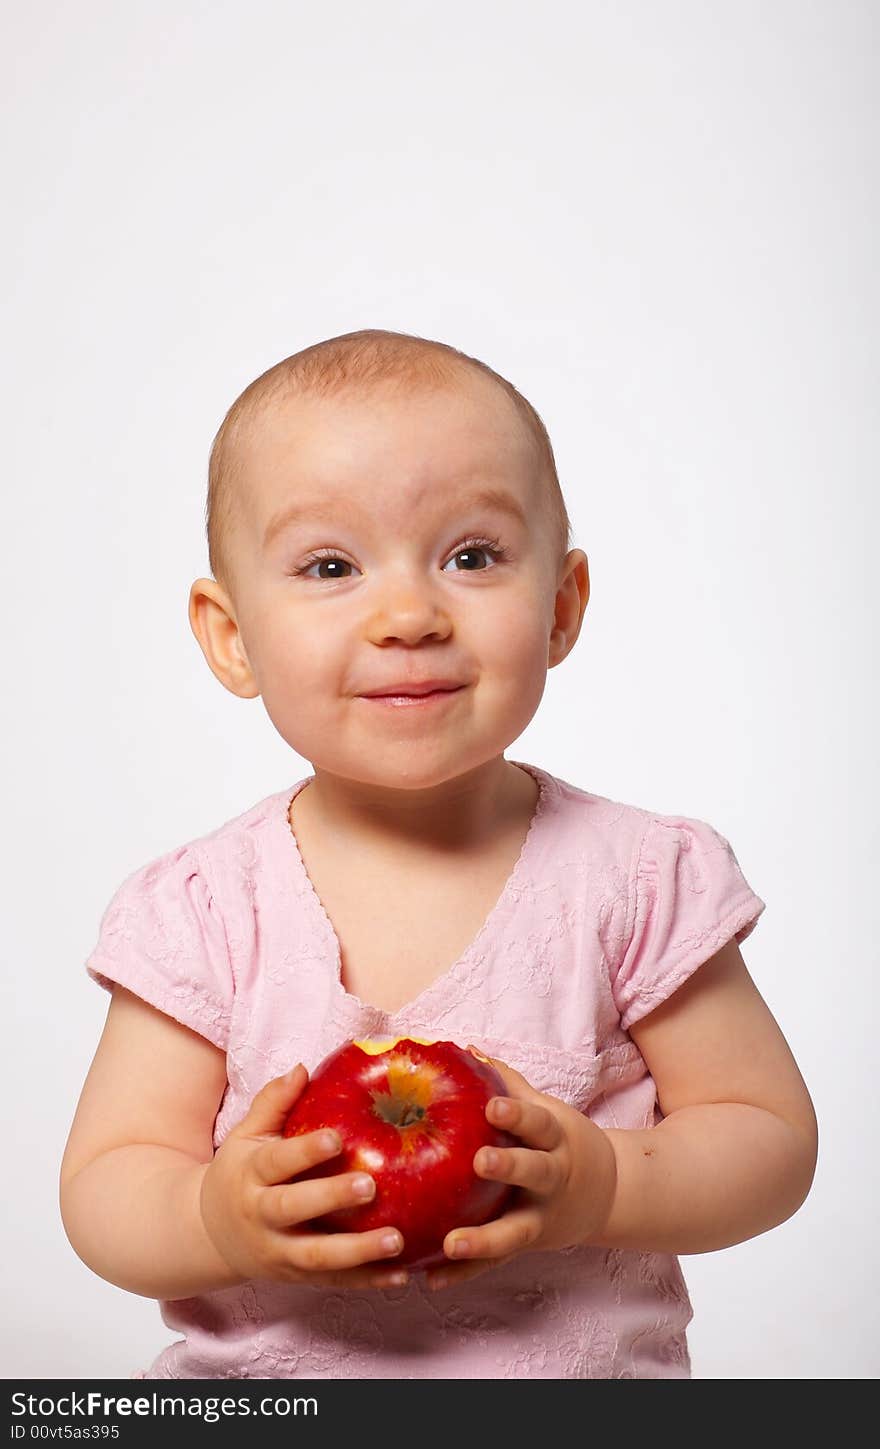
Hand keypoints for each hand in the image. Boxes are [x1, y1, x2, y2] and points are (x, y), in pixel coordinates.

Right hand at [200, 1064, 409, 1289]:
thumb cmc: (239, 1173)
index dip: (304, 1151)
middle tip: (370, 1185)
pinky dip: (366, 1281)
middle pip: (293, 1209)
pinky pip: (334, 1282)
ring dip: (358, 1252)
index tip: (336, 1138)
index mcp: (251, 1175)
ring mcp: (279, 1252)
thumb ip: (273, 1102)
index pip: (277, 1162)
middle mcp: (261, 1216)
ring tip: (396, 1239)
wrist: (210, 1234)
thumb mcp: (245, 1136)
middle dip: (331, 1198)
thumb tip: (302, 1068)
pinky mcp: (296, 1277)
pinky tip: (400, 1276)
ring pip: (317, 1256)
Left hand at [424, 1054, 617, 1290]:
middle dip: (510, 1167)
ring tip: (450, 1243)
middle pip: (535, 1172)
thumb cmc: (561, 1142)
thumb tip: (466, 1050)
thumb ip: (507, 1084)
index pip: (537, 1123)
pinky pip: (495, 1263)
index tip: (492, 1105)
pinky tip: (432, 1280)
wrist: (609, 1192)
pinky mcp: (528, 1244)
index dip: (517, 1114)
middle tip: (480, 1161)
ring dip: (483, 1239)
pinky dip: (464, 1274)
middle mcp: (553, 1179)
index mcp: (555, 1140)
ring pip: (515, 1231)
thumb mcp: (546, 1111)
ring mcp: (542, 1217)